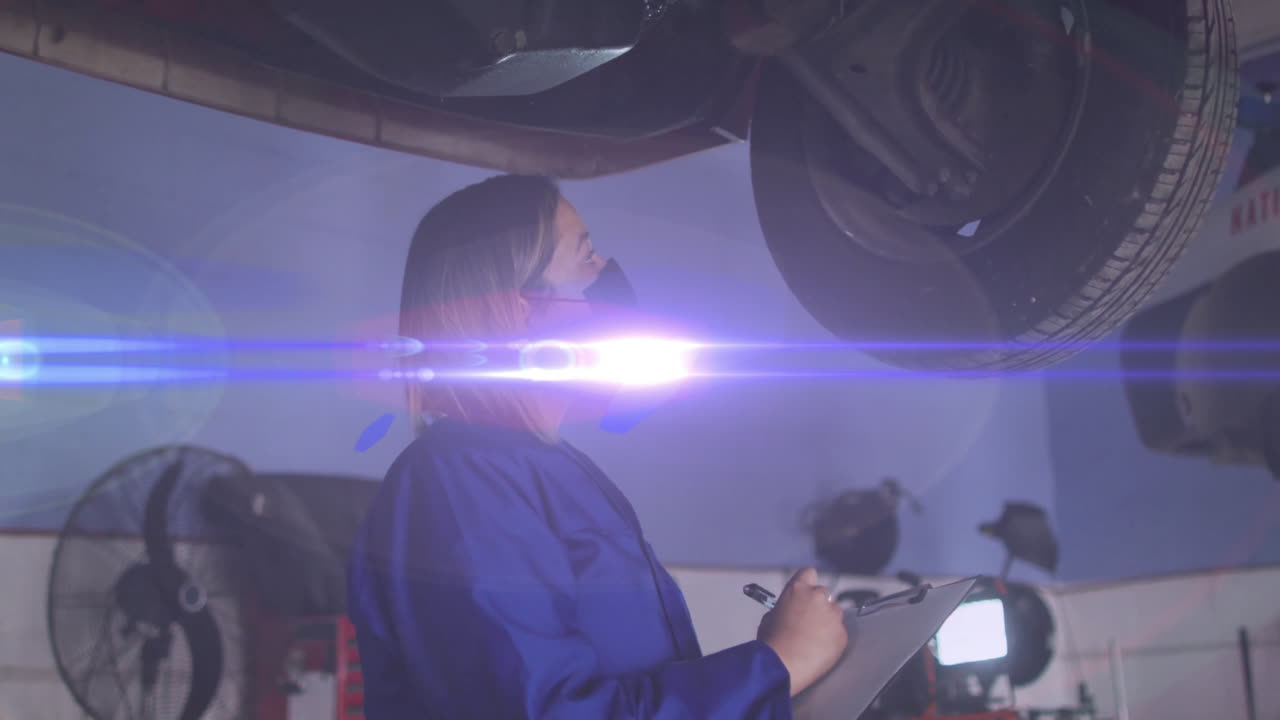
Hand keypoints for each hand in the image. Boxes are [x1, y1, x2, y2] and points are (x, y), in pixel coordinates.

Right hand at [757, 567, 848, 696]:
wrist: (783, 666)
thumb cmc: (772, 643)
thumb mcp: (769, 618)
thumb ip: (783, 609)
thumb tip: (789, 613)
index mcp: (797, 589)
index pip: (808, 573)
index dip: (806, 584)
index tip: (804, 594)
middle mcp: (818, 597)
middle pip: (823, 595)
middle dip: (817, 606)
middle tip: (807, 623)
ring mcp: (833, 615)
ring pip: (833, 614)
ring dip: (826, 623)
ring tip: (812, 641)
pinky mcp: (842, 634)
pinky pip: (839, 633)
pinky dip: (831, 640)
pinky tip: (818, 651)